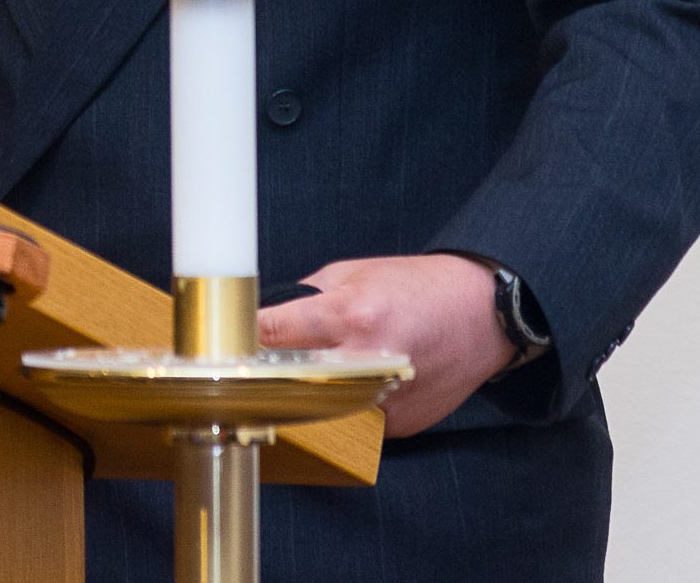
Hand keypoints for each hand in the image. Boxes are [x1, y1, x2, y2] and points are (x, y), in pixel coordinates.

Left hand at [258, 254, 515, 436]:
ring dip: (300, 404)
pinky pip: (353, 426)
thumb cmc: (415, 286)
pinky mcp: (400, 426)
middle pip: (290, 382)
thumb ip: (308, 299)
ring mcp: (385, 400)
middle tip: (244, 373)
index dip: (242, 337)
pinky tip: (341, 394)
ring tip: (289, 389)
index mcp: (349, 314)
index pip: (274, 332)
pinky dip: (340, 413)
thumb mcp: (353, 273)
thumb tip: (267, 321)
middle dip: (265, 378)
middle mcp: (366, 360)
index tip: (219, 343)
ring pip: (319, 415)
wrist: (480, 313)